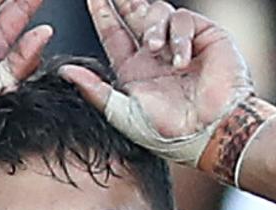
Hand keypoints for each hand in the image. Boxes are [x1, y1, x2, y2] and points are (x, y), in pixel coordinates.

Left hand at [60, 0, 253, 165]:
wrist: (210, 132)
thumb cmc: (168, 132)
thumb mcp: (124, 114)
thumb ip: (95, 92)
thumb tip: (65, 71)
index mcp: (135, 70)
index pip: (113, 34)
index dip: (102, 13)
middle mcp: (156, 54)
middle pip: (135, 14)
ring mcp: (181, 44)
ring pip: (158, 11)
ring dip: (152, 26)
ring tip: (154, 48)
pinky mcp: (205, 37)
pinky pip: (183, 20)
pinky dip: (179, 37)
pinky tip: (181, 60)